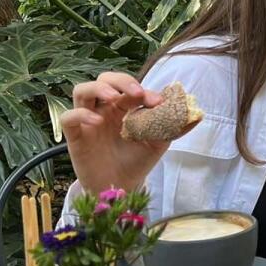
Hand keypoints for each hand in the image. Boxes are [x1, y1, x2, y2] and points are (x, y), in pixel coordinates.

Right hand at [60, 71, 168, 194]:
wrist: (121, 186)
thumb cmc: (137, 160)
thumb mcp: (159, 142)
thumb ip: (173, 127)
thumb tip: (197, 115)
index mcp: (124, 106)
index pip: (129, 87)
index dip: (143, 89)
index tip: (158, 102)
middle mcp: (105, 109)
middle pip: (104, 79)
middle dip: (121, 81)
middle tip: (136, 93)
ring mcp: (88, 120)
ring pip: (82, 90)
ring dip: (98, 88)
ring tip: (114, 98)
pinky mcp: (75, 136)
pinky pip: (68, 117)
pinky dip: (81, 114)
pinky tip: (97, 122)